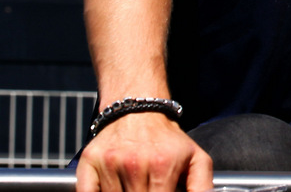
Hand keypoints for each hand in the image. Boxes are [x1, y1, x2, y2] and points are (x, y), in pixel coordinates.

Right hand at [75, 111, 212, 191]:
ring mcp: (109, 164)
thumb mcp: (195, 157)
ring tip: (135, 185)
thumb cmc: (167, 138)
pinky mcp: (89, 163)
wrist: (138, 107)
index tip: (161, 191)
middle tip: (147, 186)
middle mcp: (134, 164)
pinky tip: (113, 187)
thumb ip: (202, 185)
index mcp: (162, 166)